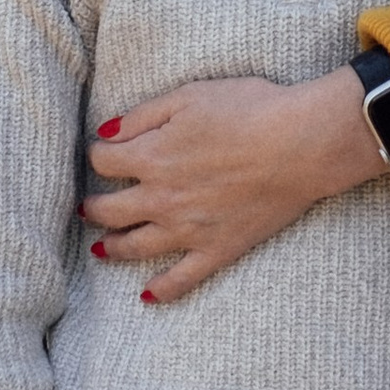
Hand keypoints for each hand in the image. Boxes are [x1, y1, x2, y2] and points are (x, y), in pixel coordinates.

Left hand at [85, 67, 384, 299]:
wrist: (301, 143)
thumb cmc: (250, 109)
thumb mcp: (191, 95)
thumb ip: (144, 114)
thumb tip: (107, 133)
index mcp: (152, 156)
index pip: (104, 161)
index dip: (99, 155)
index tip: (103, 153)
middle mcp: (160, 198)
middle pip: (109, 211)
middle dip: (93, 208)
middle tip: (88, 208)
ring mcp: (187, 229)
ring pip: (135, 247)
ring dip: (112, 248)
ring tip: (101, 248)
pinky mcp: (216, 249)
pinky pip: (181, 279)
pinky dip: (161, 290)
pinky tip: (147, 294)